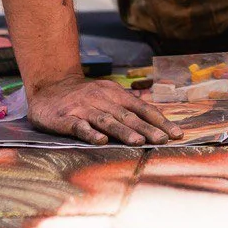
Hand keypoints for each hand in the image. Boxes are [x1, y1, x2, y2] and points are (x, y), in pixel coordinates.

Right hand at [27, 74, 184, 145]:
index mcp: (116, 94)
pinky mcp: (66, 118)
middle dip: (147, 129)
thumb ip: (128, 107)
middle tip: (164, 140)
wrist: (50, 85)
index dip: (160, 121)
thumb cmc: (84, 95)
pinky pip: (80, 126)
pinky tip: (100, 141)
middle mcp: (103, 100)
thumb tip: (157, 121)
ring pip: (107, 121)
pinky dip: (90, 133)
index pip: (142, 108)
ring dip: (123, 131)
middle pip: (128, 116)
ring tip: (138, 141)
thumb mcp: (108, 94)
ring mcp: (84, 108)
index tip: (176, 134)